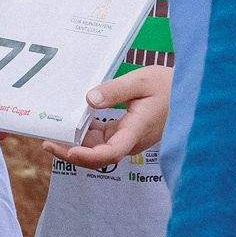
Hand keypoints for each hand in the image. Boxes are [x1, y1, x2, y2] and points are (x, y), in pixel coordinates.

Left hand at [46, 66, 172, 168]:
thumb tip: (89, 99)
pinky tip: (71, 126)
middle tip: (47, 142)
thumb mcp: (141, 81)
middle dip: (71, 153)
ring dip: (76, 145)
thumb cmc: (168, 85)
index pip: (110, 152)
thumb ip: (115, 90)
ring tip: (52, 136)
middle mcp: (131, 140)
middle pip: (98, 156)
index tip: (69, 151)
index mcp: (136, 130)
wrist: (188, 92)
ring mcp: (129, 139)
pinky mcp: (126, 133)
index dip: (87, 156)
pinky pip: (103, 140)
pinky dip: (86, 136)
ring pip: (99, 150)